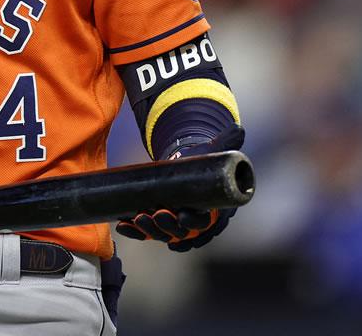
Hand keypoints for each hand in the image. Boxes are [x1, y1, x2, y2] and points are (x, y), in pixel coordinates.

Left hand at [115, 124, 245, 251]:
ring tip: (139, 218)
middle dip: (169, 227)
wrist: (186, 163)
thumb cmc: (203, 160)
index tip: (184, 216)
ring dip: (150, 230)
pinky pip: (145, 232)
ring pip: (162, 234)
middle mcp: (193, 222)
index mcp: (212, 211)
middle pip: (182, 233)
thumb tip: (239, 127)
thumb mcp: (216, 151)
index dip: (196, 225)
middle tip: (158, 215)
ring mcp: (173, 224)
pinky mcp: (156, 222)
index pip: (207, 224)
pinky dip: (134, 231)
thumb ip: (228, 142)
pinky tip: (122, 225)